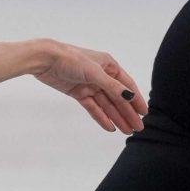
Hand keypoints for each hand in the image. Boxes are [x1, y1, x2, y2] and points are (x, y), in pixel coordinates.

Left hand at [31, 40, 147, 134]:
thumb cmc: (71, 59)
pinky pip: (93, 107)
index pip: (127, 85)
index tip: (144, 114)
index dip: (136, 99)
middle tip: (138, 128)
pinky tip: (110, 127)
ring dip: (117, 117)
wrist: (45, 60)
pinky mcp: (79, 92)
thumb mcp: (95, 72)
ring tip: (126, 131)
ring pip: (106, 104)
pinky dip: (101, 117)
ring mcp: (90, 85)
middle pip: (118, 97)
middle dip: (128, 113)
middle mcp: (101, 75)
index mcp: (109, 65)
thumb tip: (130, 97)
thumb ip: (113, 87)